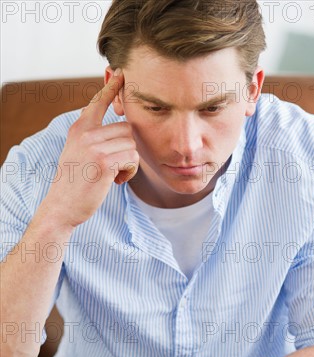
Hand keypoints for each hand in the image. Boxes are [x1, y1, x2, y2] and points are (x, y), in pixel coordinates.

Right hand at [45, 71, 138, 228]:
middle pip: (127, 128)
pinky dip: (130, 173)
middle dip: (128, 148)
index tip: (121, 73)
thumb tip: (109, 124)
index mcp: (79, 129)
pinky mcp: (104, 163)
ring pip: (132, 144)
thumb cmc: (74, 184)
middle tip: (118, 166)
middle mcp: (85, 134)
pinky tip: (116, 181)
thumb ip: (90, 137)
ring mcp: (94, 147)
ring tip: (115, 175)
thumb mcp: (76, 153)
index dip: (111, 88)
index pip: (98, 103)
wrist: (62, 207)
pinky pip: (132, 158)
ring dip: (130, 162)